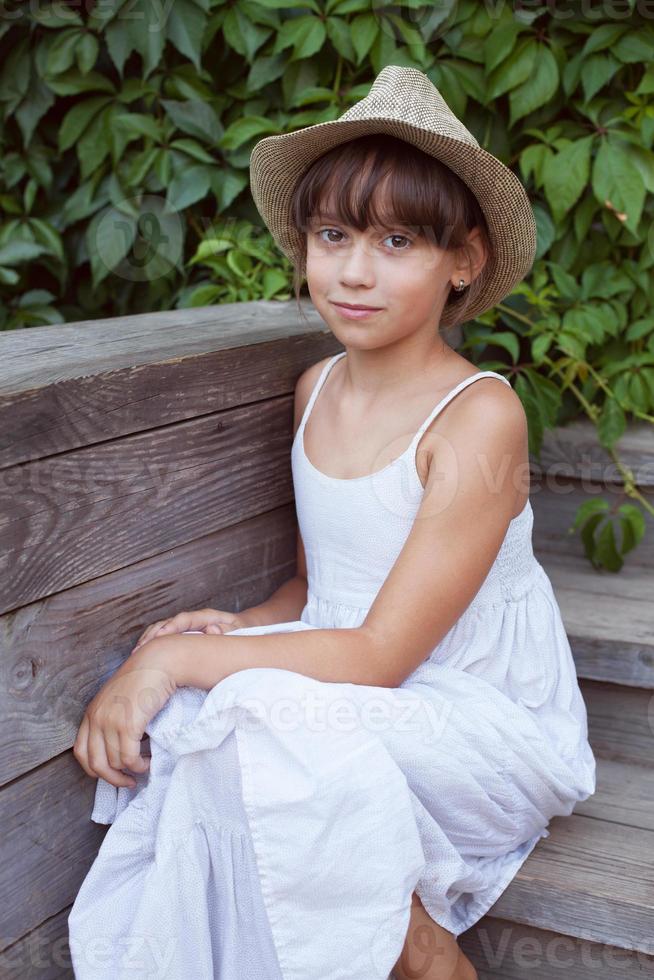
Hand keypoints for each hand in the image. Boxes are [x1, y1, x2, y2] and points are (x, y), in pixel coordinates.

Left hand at [73, 646, 176, 788]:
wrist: (158, 663)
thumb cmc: (143, 678)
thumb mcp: (118, 698)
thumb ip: (110, 718)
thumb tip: (116, 746)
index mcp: (91, 713)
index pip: (80, 752)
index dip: (93, 769)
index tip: (110, 773)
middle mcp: (96, 719)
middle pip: (95, 764)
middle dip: (112, 779)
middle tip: (127, 782)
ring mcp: (110, 722)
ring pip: (114, 763)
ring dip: (130, 771)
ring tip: (142, 767)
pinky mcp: (128, 725)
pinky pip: (129, 758)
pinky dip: (139, 766)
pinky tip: (147, 762)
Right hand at [132, 608, 245, 652]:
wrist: (243, 630)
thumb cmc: (242, 632)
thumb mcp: (239, 631)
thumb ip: (227, 631)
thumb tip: (211, 630)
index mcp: (206, 617)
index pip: (185, 619)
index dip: (171, 626)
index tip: (160, 635)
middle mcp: (193, 621)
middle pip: (168, 624)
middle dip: (153, 635)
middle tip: (140, 649)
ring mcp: (186, 628)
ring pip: (163, 631)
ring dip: (149, 641)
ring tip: (136, 654)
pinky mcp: (182, 637)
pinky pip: (164, 640)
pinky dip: (153, 647)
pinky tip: (142, 658)